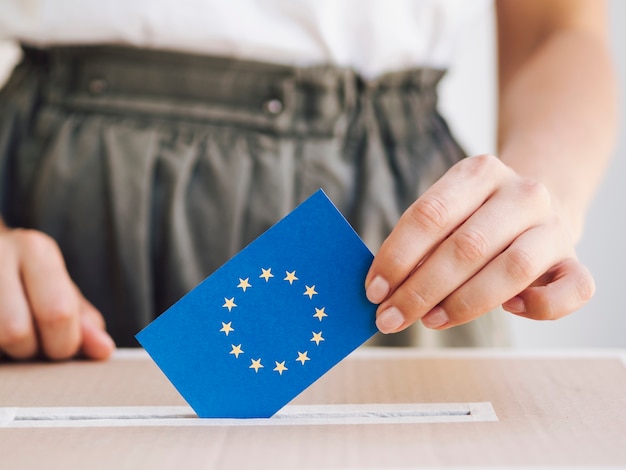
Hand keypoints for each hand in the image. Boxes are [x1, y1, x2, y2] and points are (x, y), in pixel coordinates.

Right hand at [0, 223, 114, 359]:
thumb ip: (83, 321)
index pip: (58, 313)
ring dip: (5, 353)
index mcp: (36, 251)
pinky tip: (2, 342)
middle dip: (30, 350)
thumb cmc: (26, 276)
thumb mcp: (59, 289)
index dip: (64, 343)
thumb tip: (103, 350)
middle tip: (32, 343)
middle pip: (15, 332)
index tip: (62, 344)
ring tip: (9, 337)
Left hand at [365, 154, 594, 333]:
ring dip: (463, 304)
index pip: (430, 214)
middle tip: (391, 317)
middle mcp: (523, 192)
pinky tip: (509, 309)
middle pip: (466, 246)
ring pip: (513, 269)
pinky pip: (572, 290)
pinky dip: (538, 307)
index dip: (397, 256)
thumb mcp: (448, 212)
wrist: (538, 205)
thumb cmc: (476, 217)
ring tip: (430, 320)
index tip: (374, 291)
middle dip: (420, 290)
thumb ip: (421, 242)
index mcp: (480, 172)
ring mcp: (554, 225)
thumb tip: (383, 288)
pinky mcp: (575, 259)